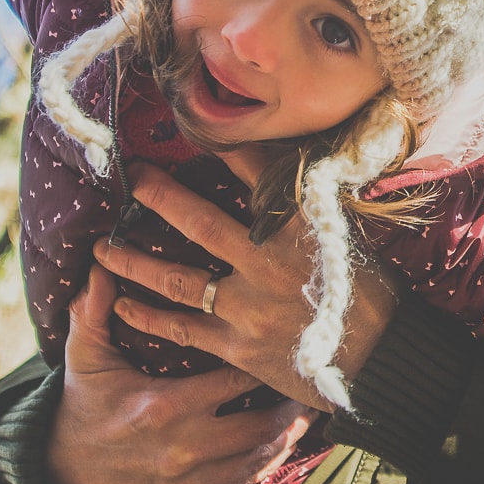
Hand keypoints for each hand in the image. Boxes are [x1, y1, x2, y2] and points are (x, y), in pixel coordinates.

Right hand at [47, 263, 314, 483]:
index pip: (235, 380)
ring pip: (258, 458)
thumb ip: (94, 311)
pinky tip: (277, 443)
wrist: (62, 475)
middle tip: (306, 383)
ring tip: (303, 411)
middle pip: (260, 424)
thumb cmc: (85, 407)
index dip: (262, 363)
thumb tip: (99, 264)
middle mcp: (181, 449)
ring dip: (286, 435)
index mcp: (163, 406)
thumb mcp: (84, 358)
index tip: (282, 348)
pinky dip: (264, 464)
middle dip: (288, 404)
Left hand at [93, 162, 401, 411]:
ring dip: (134, 260)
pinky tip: (120, 305)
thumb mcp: (347, 234)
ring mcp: (249, 307)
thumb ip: (311, 205)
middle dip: (160, 196)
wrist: (382, 358)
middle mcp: (269, 263)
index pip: (257, 174)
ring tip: (101, 247)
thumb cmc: (370, 292)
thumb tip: (289, 167)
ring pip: (178, 279)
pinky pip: (182, 329)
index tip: (194, 126)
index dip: (224, 148)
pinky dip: (148, 317)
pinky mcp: (238, 346)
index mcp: (300, 228)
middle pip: (200, 223)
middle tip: (132, 177)